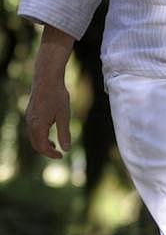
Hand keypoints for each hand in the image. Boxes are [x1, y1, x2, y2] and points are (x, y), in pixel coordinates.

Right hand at [25, 25, 74, 158]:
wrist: (47, 78)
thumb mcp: (64, 115)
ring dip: (43, 142)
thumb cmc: (57, 95)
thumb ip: (64, 133)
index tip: (61, 156)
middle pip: (36, 143)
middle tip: (58, 152)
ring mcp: (29, 117)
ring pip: (34, 136)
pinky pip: (33, 128)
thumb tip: (66, 149)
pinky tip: (50, 128)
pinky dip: (41, 133)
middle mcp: (30, 124)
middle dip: (46, 150)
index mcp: (38, 127)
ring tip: (55, 143)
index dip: (51, 154)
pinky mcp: (31, 111)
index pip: (42, 147)